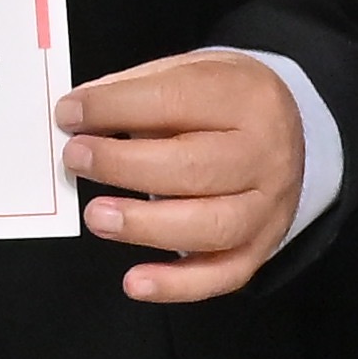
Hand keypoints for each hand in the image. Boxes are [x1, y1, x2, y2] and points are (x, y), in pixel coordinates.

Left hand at [54, 49, 302, 300]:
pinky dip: (177, 286)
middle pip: (195, 168)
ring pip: (211, 226)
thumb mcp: (187, 72)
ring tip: (96, 216)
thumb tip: (75, 116)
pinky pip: (223, 275)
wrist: (288, 130)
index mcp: (244, 97)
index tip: (69, 114)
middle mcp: (264, 154)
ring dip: (146, 226)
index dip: (115, 108)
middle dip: (125, 166)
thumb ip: (133, 91)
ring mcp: (268, 207)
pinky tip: (134, 282)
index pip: (176, 101)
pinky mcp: (261, 247)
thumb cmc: (221, 101)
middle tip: (75, 159)